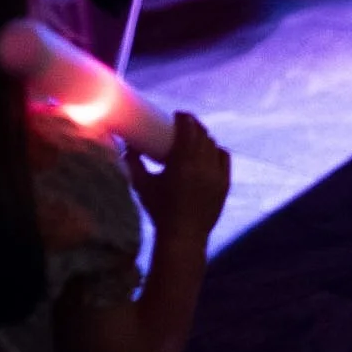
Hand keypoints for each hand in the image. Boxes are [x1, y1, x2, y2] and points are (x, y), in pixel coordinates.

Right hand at [125, 113, 229, 241]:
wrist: (184, 236)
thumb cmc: (160, 210)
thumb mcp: (143, 184)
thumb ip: (133, 162)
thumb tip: (127, 145)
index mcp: (183, 162)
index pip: (188, 128)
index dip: (184, 117)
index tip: (176, 115)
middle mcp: (203, 166)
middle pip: (202, 133)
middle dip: (193, 124)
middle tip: (183, 124)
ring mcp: (216, 175)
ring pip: (213, 144)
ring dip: (204, 137)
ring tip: (194, 137)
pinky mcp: (224, 184)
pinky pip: (224, 158)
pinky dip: (216, 150)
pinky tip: (209, 150)